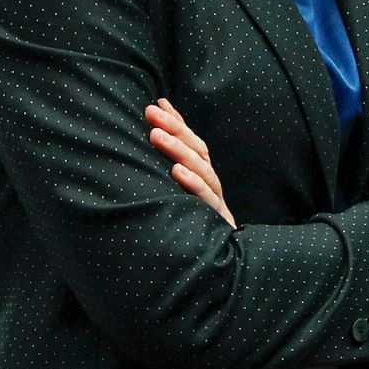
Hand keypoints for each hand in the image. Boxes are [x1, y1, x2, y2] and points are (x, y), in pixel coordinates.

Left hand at [147, 98, 235, 226]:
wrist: (217, 264)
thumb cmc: (191, 226)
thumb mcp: (179, 196)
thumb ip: (173, 168)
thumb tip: (152, 139)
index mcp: (202, 176)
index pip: (193, 142)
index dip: (177, 122)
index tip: (157, 104)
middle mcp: (210, 184)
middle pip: (197, 150)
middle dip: (174, 129)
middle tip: (151, 112)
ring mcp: (214, 200)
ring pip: (201, 169)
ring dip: (178, 150)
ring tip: (156, 135)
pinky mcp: (216, 220)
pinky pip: (204, 198)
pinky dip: (192, 183)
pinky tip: (176, 172)